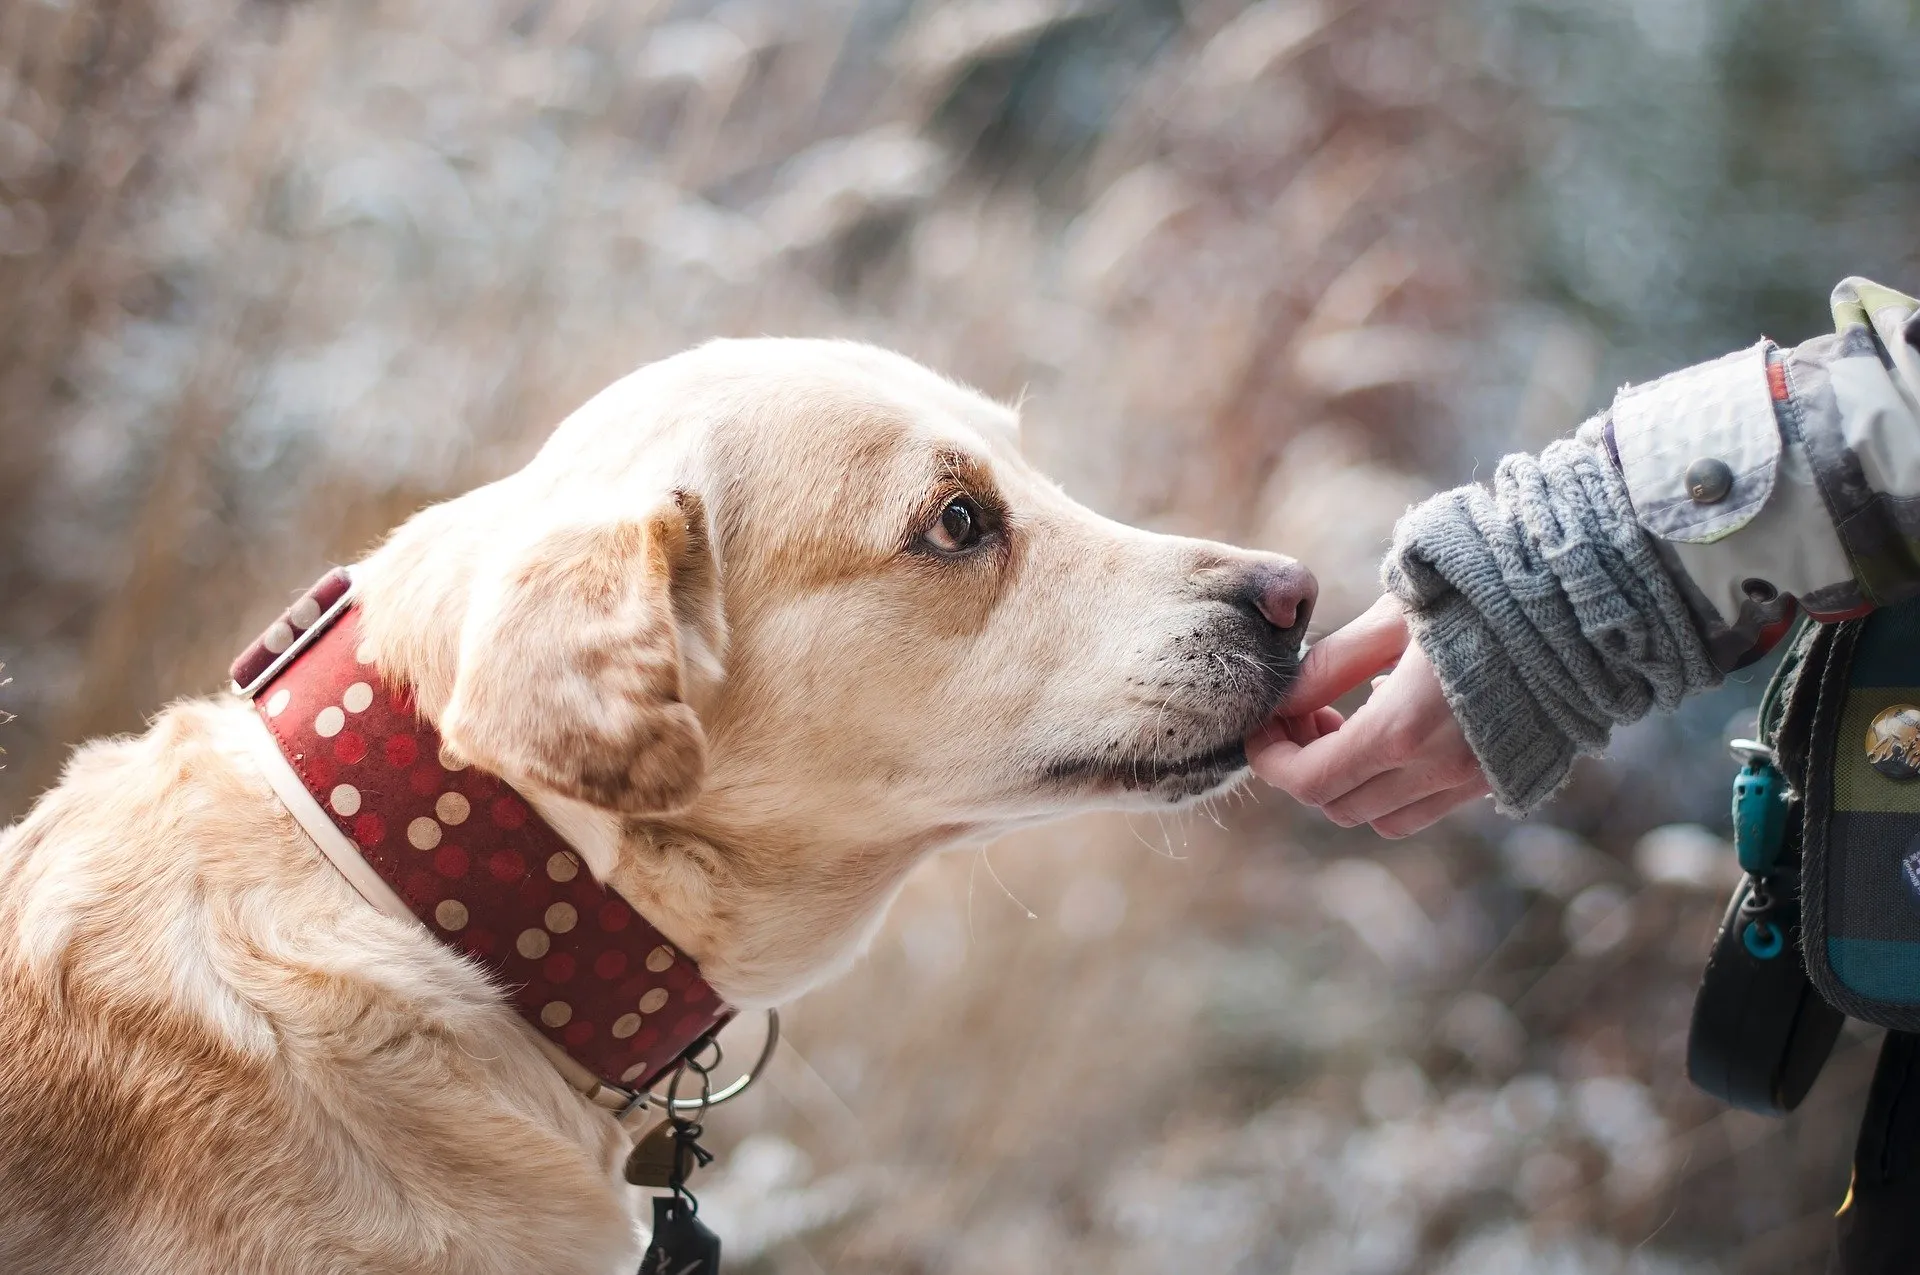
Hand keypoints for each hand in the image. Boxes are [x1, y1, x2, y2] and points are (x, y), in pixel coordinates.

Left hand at [1248, 595, 1489, 837]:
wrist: (1582, 602)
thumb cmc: (1481, 593)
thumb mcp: (1393, 617)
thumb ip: (1331, 665)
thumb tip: (1283, 699)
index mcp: (1403, 729)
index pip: (1309, 780)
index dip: (1270, 759)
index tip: (1261, 726)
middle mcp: (1438, 770)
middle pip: (1338, 805)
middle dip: (1304, 767)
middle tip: (1305, 713)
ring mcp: (1473, 781)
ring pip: (1382, 817)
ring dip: (1349, 782)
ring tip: (1346, 721)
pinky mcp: (1499, 777)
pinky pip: (1426, 807)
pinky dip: (1394, 785)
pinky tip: (1397, 727)